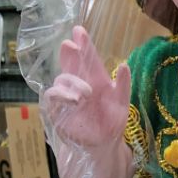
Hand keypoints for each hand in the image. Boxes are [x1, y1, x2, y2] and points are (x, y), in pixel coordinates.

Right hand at [42, 26, 130, 148]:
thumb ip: (124, 85)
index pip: (88, 59)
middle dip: (69, 54)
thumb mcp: (122, 104)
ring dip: (72, 82)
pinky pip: (53, 98)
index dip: (83, 45)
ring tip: (86, 94)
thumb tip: (124, 65)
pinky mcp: (58, 110)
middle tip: (69, 45)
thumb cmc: (112, 123)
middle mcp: (80, 84)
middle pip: (71, 64)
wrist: (102, 146)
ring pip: (61, 80)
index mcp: (96, 80)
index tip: (78, 31)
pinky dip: (61, 96)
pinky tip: (74, 100)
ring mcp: (67, 96)